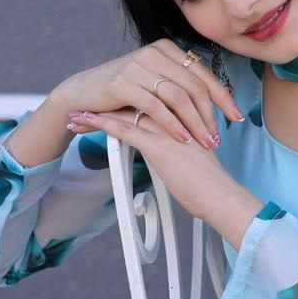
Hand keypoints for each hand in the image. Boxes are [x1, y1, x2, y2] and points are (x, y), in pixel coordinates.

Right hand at [51, 38, 244, 149]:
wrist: (83, 92)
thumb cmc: (122, 92)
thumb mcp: (154, 81)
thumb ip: (179, 85)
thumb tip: (213, 100)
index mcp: (167, 50)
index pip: (204, 74)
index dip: (223, 98)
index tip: (237, 118)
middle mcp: (155, 53)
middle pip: (195, 86)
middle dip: (210, 116)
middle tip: (218, 138)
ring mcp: (138, 66)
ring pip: (178, 97)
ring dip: (195, 123)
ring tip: (204, 142)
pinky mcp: (124, 83)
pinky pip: (156, 107)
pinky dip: (172, 124)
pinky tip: (182, 138)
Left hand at [73, 106, 261, 241]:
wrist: (221, 197)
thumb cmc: (211, 185)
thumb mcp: (195, 160)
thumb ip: (182, 150)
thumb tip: (173, 157)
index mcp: (184, 117)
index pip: (148, 101)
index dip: (126, 103)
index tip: (108, 105)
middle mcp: (175, 118)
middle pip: (134, 103)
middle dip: (108, 105)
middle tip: (85, 106)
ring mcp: (167, 130)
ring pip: (125, 113)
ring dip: (97, 114)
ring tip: (76, 116)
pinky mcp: (158, 146)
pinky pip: (124, 130)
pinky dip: (102, 125)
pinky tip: (86, 122)